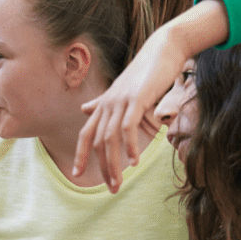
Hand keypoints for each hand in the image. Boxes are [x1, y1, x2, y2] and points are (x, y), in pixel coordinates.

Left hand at [73, 0, 229, 190]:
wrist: (163, 50)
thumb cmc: (145, 72)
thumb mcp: (121, 90)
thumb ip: (103, 103)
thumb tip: (85, 109)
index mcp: (104, 104)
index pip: (86, 133)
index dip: (81, 154)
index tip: (77, 174)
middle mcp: (108, 103)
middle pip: (99, 142)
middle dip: (103, 168)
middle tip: (111, 189)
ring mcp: (121, 101)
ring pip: (111, 138)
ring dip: (114, 164)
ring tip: (119, 182)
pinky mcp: (136, 99)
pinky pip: (128, 127)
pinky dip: (129, 146)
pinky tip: (134, 161)